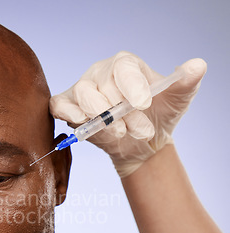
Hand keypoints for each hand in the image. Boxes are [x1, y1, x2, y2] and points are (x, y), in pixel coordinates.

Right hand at [49, 51, 206, 176]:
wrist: (140, 143)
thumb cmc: (157, 116)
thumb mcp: (177, 99)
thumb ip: (186, 82)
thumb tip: (197, 66)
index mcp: (125, 65)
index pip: (123, 68)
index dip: (132, 87)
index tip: (143, 105)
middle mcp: (100, 73)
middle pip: (104, 86)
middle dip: (122, 112)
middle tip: (139, 130)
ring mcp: (82, 89)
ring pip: (84, 94)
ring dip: (101, 117)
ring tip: (119, 132)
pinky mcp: (68, 106)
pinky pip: (59, 105)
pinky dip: (68, 112)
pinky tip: (83, 122)